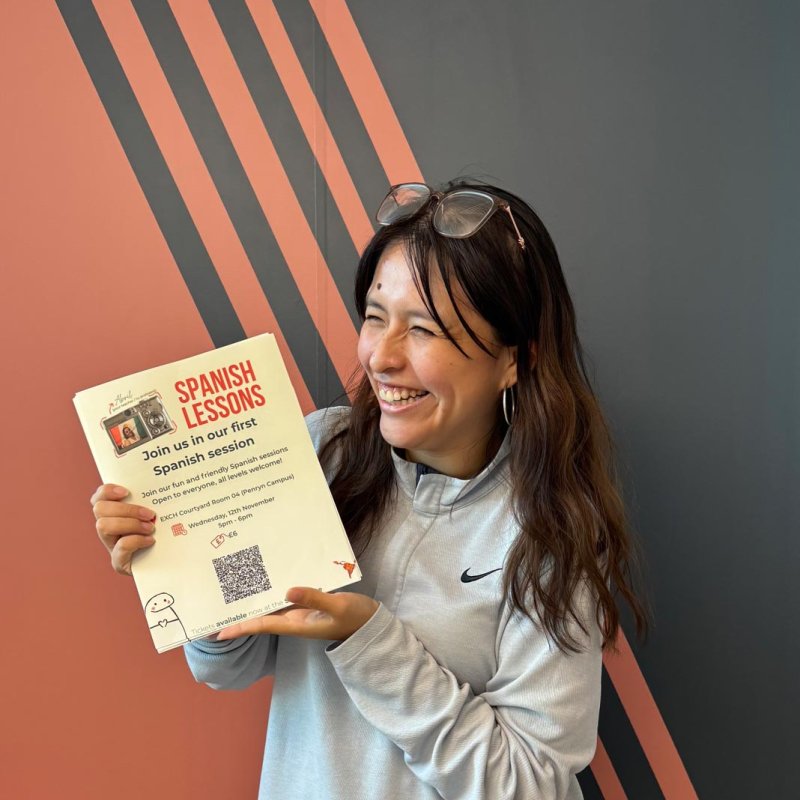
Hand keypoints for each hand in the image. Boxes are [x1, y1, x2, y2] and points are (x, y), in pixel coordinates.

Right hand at [90, 484, 156, 575]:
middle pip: (100, 509)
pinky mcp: (118, 562)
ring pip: (104, 526)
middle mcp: (107, 528)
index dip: (107, 491)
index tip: (126, 492)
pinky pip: (120, 547)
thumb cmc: (164, 533)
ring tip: (151, 527)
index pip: (99, 497)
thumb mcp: (157, 513)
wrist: (168, 561)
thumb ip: (151, 501)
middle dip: (126, 509)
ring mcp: (111, 545)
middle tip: (150, 514)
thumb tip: (161, 482)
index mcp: (114, 513)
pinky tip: (151, 540)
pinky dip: (136, 540)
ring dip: (130, 524)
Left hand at [216, 587, 378, 641]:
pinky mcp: (309, 605)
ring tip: (234, 590)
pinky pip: (286, 599)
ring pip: (272, 607)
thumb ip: (315, 598)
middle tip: (217, 605)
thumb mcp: (338, 606)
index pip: (263, 625)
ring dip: (255, 601)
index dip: (240, 628)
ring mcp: (302, 613)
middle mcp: (295, 620)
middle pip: (262, 617)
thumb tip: (287, 591)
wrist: (372, 624)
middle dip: (240, 614)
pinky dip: (274, 592)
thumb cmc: (356, 618)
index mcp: (298, 624)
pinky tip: (267, 580)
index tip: (217, 631)